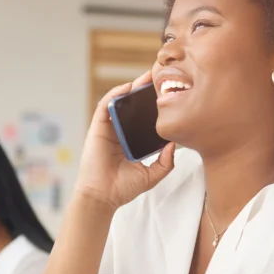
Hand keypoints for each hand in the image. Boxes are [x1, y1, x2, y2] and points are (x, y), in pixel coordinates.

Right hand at [74, 71, 175, 210]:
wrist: (102, 197)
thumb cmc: (122, 189)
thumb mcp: (151, 175)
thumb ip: (165, 162)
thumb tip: (175, 145)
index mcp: (133, 141)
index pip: (145, 119)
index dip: (156, 106)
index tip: (171, 95)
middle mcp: (121, 133)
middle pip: (134, 107)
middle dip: (147, 91)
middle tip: (162, 78)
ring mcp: (109, 129)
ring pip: (121, 103)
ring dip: (133, 88)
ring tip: (148, 76)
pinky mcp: (97, 128)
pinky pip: (105, 106)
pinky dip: (115, 94)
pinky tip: (128, 87)